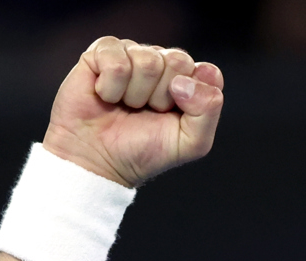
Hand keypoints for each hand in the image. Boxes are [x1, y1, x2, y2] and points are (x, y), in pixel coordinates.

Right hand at [42, 37, 224, 187]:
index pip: (207, 73)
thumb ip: (208, 111)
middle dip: (162, 96)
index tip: (173, 116)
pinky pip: (117, 60)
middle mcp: (162, 63)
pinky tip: (105, 96)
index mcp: (186, 82)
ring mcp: (132, 54)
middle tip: (146, 112)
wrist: (97, 162)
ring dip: (135, 95)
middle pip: (178, 61)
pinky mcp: (102, 52)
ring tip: (125, 107)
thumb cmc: (142, 151)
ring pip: (148, 60)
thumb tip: (184, 81)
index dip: (192, 97)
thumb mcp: (190, 143)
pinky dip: (111, 87)